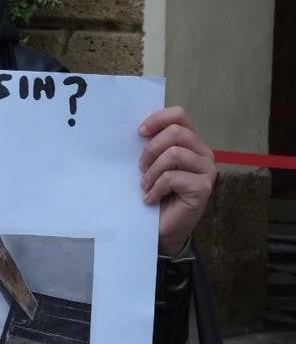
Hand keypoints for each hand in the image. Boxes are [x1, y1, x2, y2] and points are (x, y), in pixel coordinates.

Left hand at [139, 107, 216, 255]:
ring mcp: (207, 171)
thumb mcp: (150, 165)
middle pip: (176, 132)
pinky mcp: (204, 188)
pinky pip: (173, 177)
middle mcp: (203, 154)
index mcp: (190, 143)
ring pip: (175, 154)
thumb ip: (151, 146)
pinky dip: (156, 188)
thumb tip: (136, 129)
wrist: (162, 228)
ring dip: (153, 171)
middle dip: (151, 149)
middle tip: (140, 168)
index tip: (139, 132)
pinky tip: (150, 199)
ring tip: (146, 185)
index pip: (180, 115)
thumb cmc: (155, 193)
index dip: (158, 119)